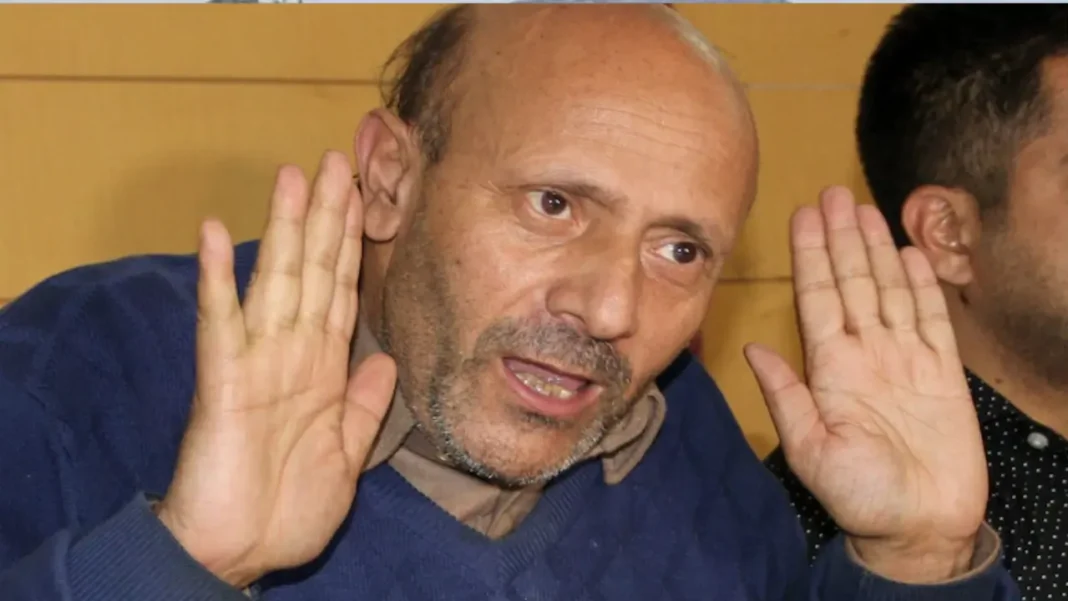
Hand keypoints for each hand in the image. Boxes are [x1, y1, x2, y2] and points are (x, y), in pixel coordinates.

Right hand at [156, 151, 396, 587]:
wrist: (242, 551)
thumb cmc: (290, 506)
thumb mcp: (347, 453)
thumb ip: (365, 404)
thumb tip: (386, 357)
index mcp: (323, 368)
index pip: (343, 291)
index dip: (354, 244)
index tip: (366, 196)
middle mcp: (292, 352)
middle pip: (313, 271)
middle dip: (327, 217)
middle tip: (338, 160)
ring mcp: (256, 361)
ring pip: (275, 280)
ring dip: (283, 229)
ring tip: (293, 176)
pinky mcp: (224, 380)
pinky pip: (220, 322)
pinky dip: (217, 278)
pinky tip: (214, 234)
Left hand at [745, 187, 986, 581]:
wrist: (919, 527)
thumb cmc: (860, 496)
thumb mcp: (811, 449)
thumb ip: (786, 397)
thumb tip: (752, 349)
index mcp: (830, 369)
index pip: (818, 298)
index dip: (812, 256)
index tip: (804, 215)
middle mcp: (865, 355)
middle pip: (852, 283)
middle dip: (841, 238)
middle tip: (833, 193)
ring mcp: (904, 360)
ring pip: (888, 291)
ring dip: (876, 250)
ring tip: (865, 209)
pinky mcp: (942, 374)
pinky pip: (932, 320)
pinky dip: (922, 287)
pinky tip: (910, 254)